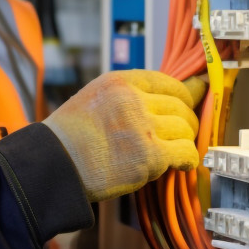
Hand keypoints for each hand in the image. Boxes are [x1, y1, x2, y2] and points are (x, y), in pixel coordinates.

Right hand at [44, 70, 204, 201]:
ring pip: (186, 130)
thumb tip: (175, 92)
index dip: (186, 94)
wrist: (55, 165)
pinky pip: (185, 154)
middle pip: (182, 106)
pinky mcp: (150, 157)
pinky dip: (186, 160)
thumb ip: (132, 95)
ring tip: (170, 151)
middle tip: (178, 134)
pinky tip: (179, 164)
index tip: (193, 100)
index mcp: (120, 82)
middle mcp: (134, 101)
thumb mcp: (97, 98)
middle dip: (185, 121)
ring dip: (182, 142)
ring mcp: (143, 128)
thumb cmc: (72, 137)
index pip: (170, 82)